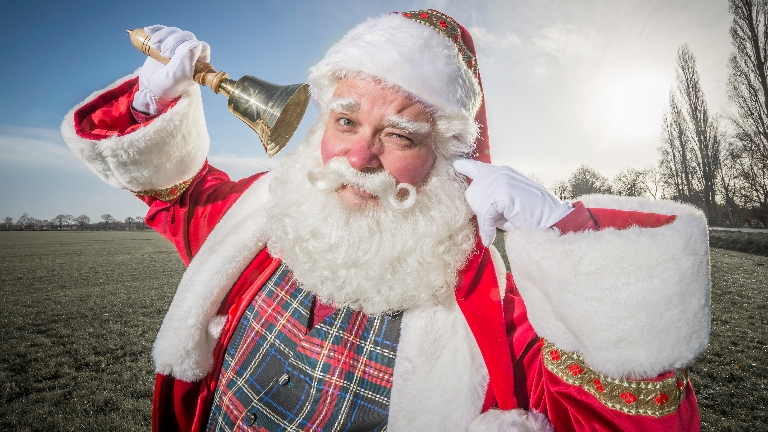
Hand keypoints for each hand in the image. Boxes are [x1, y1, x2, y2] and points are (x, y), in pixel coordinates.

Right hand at [132, 25, 210, 114]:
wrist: (150, 87)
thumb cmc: (166, 87)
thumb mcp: (175, 78)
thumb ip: (185, 63)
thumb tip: (195, 44)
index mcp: (199, 64)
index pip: (200, 46)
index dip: (186, 47)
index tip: (171, 55)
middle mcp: (192, 54)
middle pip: (188, 36)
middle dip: (173, 41)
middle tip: (163, 52)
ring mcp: (179, 46)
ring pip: (176, 32)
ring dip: (163, 35)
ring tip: (154, 45)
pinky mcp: (167, 42)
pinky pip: (164, 30)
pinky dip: (156, 30)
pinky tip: (148, 32)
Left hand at [452, 158, 572, 245]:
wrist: (553, 221)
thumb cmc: (529, 217)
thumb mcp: (504, 205)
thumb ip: (488, 200)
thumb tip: (471, 204)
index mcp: (501, 172)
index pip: (474, 166)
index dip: (463, 166)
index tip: (454, 164)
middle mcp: (500, 172)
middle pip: (472, 193)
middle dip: (480, 211)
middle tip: (497, 221)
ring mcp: (502, 179)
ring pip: (478, 203)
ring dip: (487, 220)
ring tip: (504, 224)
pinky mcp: (504, 192)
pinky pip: (485, 213)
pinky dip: (487, 227)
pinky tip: (490, 237)